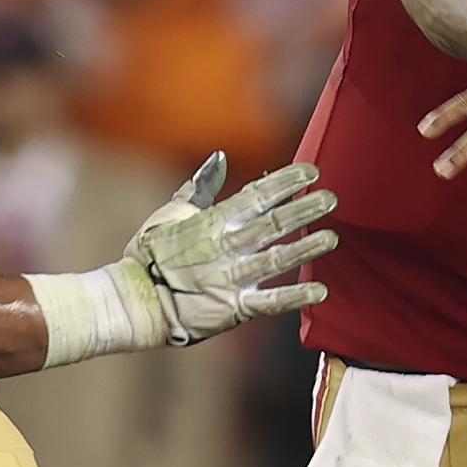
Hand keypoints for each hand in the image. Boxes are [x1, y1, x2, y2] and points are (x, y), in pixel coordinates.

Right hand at [125, 155, 338, 345]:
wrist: (135, 301)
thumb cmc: (149, 255)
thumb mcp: (169, 214)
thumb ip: (199, 187)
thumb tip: (221, 157)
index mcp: (211, 222)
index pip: (256, 196)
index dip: (285, 182)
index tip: (310, 171)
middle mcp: (225, 248)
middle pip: (272, 224)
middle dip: (304, 209)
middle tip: (332, 198)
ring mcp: (231, 278)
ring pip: (276, 259)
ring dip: (306, 248)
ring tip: (332, 237)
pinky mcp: (233, 309)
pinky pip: (269, 302)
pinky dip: (294, 297)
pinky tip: (320, 291)